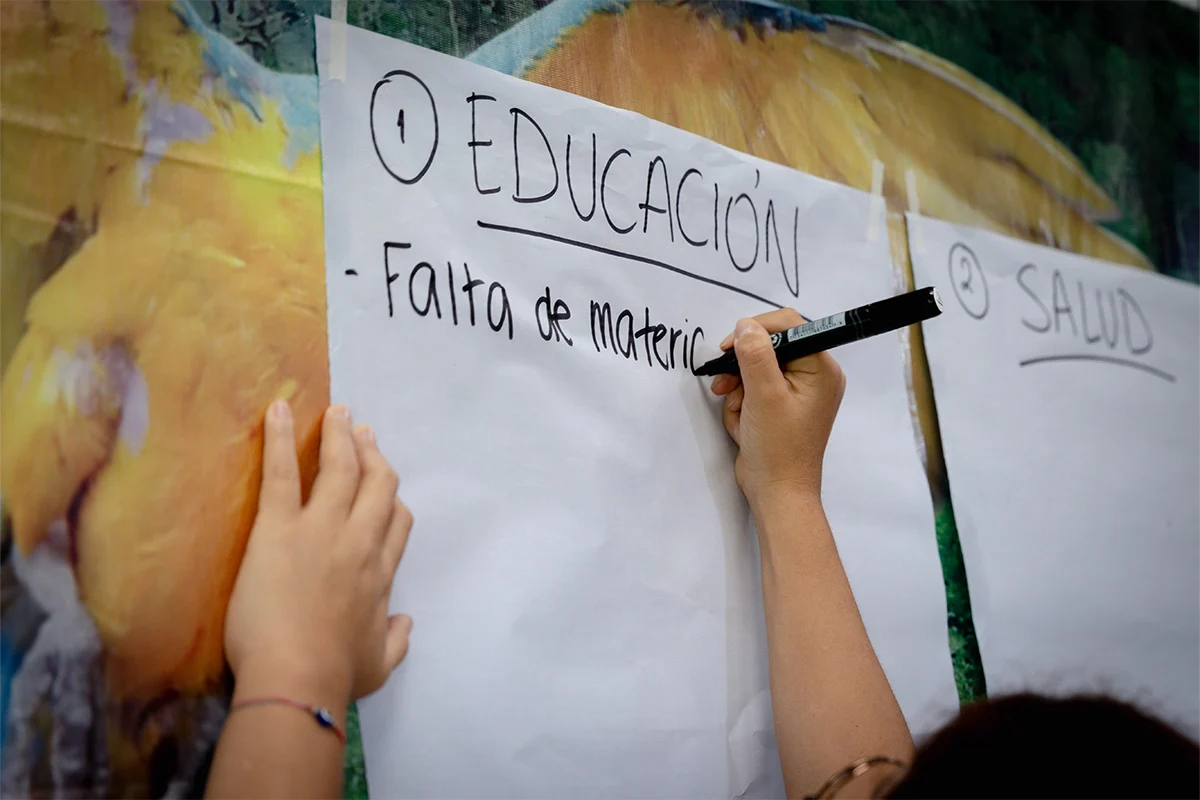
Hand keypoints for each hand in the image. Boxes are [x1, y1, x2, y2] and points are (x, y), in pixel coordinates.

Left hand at [224, 402, 412, 708]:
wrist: (298, 678)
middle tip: (361, 432)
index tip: (384, 484)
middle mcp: (359, 542)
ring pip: (341, 468)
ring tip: (336, 413)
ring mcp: (322, 530)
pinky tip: (278, 411)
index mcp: (381, 574)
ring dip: (340, 436)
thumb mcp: (381, 663)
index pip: (397, 522)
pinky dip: (279, 439)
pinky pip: (282, 474)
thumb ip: (397, 638)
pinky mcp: (280, 528)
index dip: (392, 498)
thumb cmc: (336, 676)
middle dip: (372, 453)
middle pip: (378, 483)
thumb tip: (405, 622)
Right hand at [710, 309, 845, 506]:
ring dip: (739, 388)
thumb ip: (754, 355)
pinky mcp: (781, 405)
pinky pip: (755, 388)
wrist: (777, 492)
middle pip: (770, 347)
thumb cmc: (779, 449)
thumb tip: (745, 326)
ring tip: (738, 411)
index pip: (789, 326)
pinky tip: (743, 423)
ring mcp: (797, 392)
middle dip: (743, 367)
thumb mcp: (764, 396)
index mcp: (821, 369)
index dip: (756, 330)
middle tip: (726, 385)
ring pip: (757, 368)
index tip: (729, 347)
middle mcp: (814, 376)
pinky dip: (742, 403)